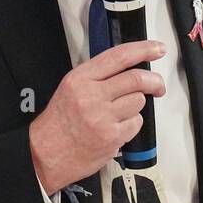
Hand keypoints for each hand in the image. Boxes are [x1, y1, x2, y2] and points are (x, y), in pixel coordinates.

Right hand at [29, 39, 166, 194]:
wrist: (45, 154)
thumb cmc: (59, 122)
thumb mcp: (70, 87)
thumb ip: (98, 76)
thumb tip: (130, 68)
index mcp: (80, 78)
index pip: (119, 57)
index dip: (144, 49)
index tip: (158, 48)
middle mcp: (91, 95)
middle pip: (136, 79)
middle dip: (154, 81)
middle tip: (158, 85)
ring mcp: (103, 118)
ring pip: (138, 101)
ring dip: (136, 106)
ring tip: (120, 113)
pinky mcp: (112, 138)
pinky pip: (136, 123)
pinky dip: (131, 124)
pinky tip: (116, 127)